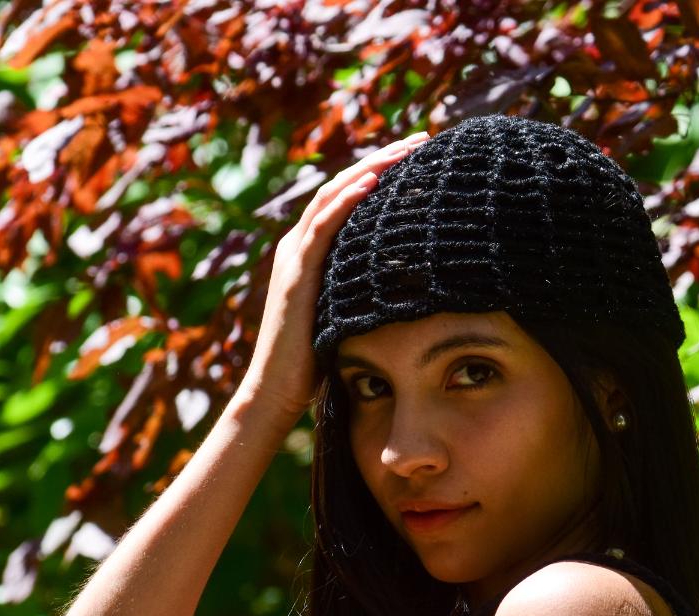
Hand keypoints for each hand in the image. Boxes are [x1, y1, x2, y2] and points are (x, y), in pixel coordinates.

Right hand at [238, 131, 431, 432]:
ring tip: (407, 149)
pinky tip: (374, 182)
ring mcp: (295, 257)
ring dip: (372, 168)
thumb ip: (364, 292)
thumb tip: (409, 287)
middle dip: (383, 158)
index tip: (419, 158)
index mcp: (310, 252)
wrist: (276, 392)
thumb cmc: (314, 363)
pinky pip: (323, 227)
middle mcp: (298, 245)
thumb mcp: (347, 315)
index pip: (348, 199)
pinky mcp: (296, 274)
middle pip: (343, 186)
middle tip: (422, 139)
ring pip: (334, 196)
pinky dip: (348, 200)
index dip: (381, 173)